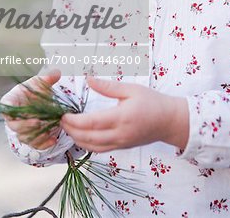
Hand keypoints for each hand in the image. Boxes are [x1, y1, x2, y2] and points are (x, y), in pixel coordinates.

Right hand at [1, 71, 61, 149]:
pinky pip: (34, 145)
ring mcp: (21, 129)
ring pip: (24, 138)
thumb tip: (57, 72)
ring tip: (48, 131)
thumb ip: (47, 78)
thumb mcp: (39, 83)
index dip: (9, 111)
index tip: (18, 111)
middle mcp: (13, 118)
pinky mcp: (31, 138)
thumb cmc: (33, 91)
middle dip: (25, 126)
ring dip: (35, 136)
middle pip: (14, 126)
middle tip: (38, 122)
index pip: (5, 107)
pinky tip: (53, 140)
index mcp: (11, 102)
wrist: (39, 103)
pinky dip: (43, 144)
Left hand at [60, 77, 188, 152]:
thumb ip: (108, 87)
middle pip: (88, 138)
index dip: (74, 121)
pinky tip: (80, 136)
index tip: (63, 115)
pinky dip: (87, 145)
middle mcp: (120, 134)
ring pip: (92, 147)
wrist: (170, 121)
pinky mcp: (122, 147)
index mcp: (121, 118)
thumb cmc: (152, 102)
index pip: (92, 123)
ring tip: (67, 128)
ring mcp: (120, 143)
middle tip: (59, 121)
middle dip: (71, 130)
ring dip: (77, 139)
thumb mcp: (131, 89)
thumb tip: (88, 79)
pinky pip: (100, 150)